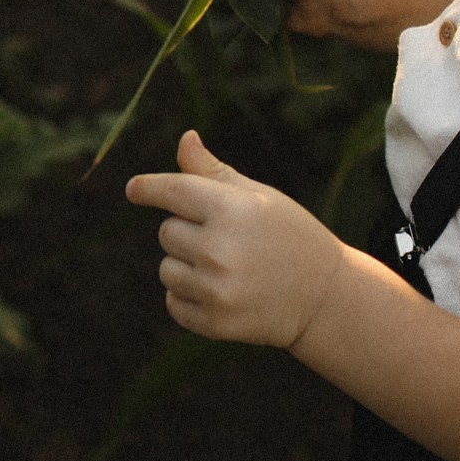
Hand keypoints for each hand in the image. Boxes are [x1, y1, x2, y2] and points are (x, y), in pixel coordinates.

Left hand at [125, 130, 348, 350]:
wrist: (325, 297)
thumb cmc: (288, 235)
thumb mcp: (257, 197)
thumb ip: (213, 171)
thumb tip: (185, 139)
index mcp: (232, 210)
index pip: (172, 192)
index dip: (149, 188)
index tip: (134, 189)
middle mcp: (220, 250)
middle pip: (167, 231)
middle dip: (189, 231)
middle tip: (228, 240)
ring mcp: (216, 290)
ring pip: (166, 268)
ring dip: (186, 266)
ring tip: (227, 268)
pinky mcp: (215, 322)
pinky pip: (173, 302)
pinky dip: (188, 297)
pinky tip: (222, 292)